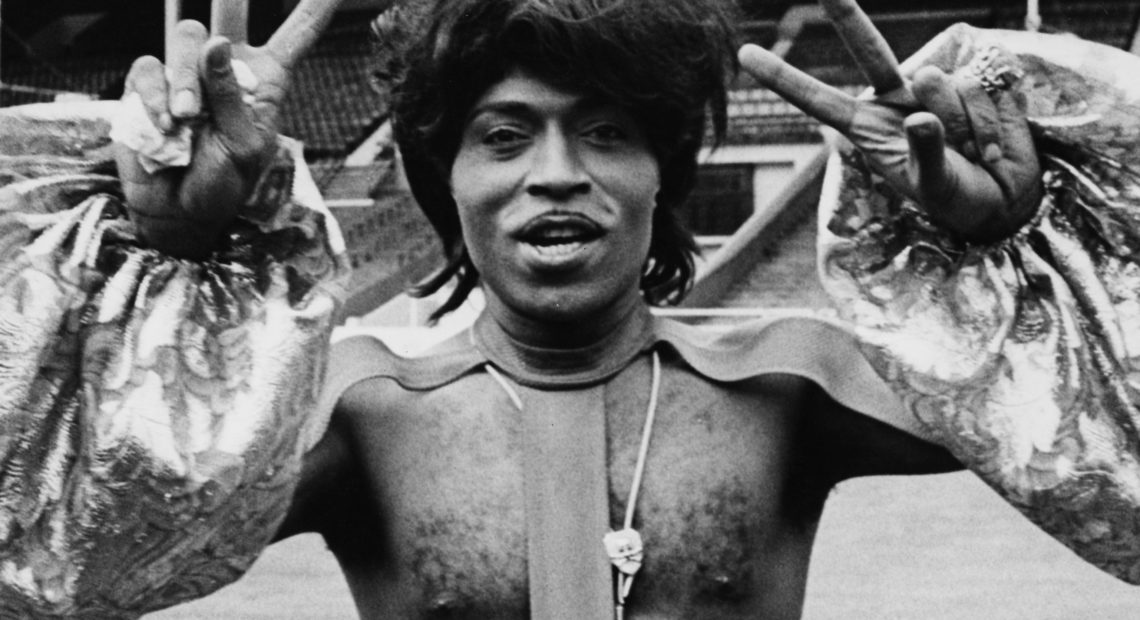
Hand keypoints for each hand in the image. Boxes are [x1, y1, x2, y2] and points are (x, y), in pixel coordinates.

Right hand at [115, 0, 345, 258]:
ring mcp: (185, 73)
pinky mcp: (147, 84)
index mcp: (264, 81)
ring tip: (187, 120)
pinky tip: (166, 125)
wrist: (178, 210)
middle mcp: (225, 68)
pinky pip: (147, 67)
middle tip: (223, 22)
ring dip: (184, 80)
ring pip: (184, 38)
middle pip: (228, 14)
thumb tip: (213, 45)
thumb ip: (232, 98)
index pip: (295, 37)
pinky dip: (153, 96)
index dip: (314, 10)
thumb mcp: (243, 148)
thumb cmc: (222, 184)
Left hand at [738, 0, 1041, 241]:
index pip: (818, 100)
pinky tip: (995, 141)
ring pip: (943, 86)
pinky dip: (997, 122)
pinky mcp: (980, 79)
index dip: (783, 78)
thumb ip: (925, 154)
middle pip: (869, 50)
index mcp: (869, 127)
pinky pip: (987, 88)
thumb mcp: (934, 187)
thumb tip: (920, 118)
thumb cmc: (958, 198)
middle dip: (845, 15)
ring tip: (975, 153)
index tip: (745, 53)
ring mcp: (938, 87)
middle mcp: (898, 99)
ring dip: (967, 128)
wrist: (1009, 200)